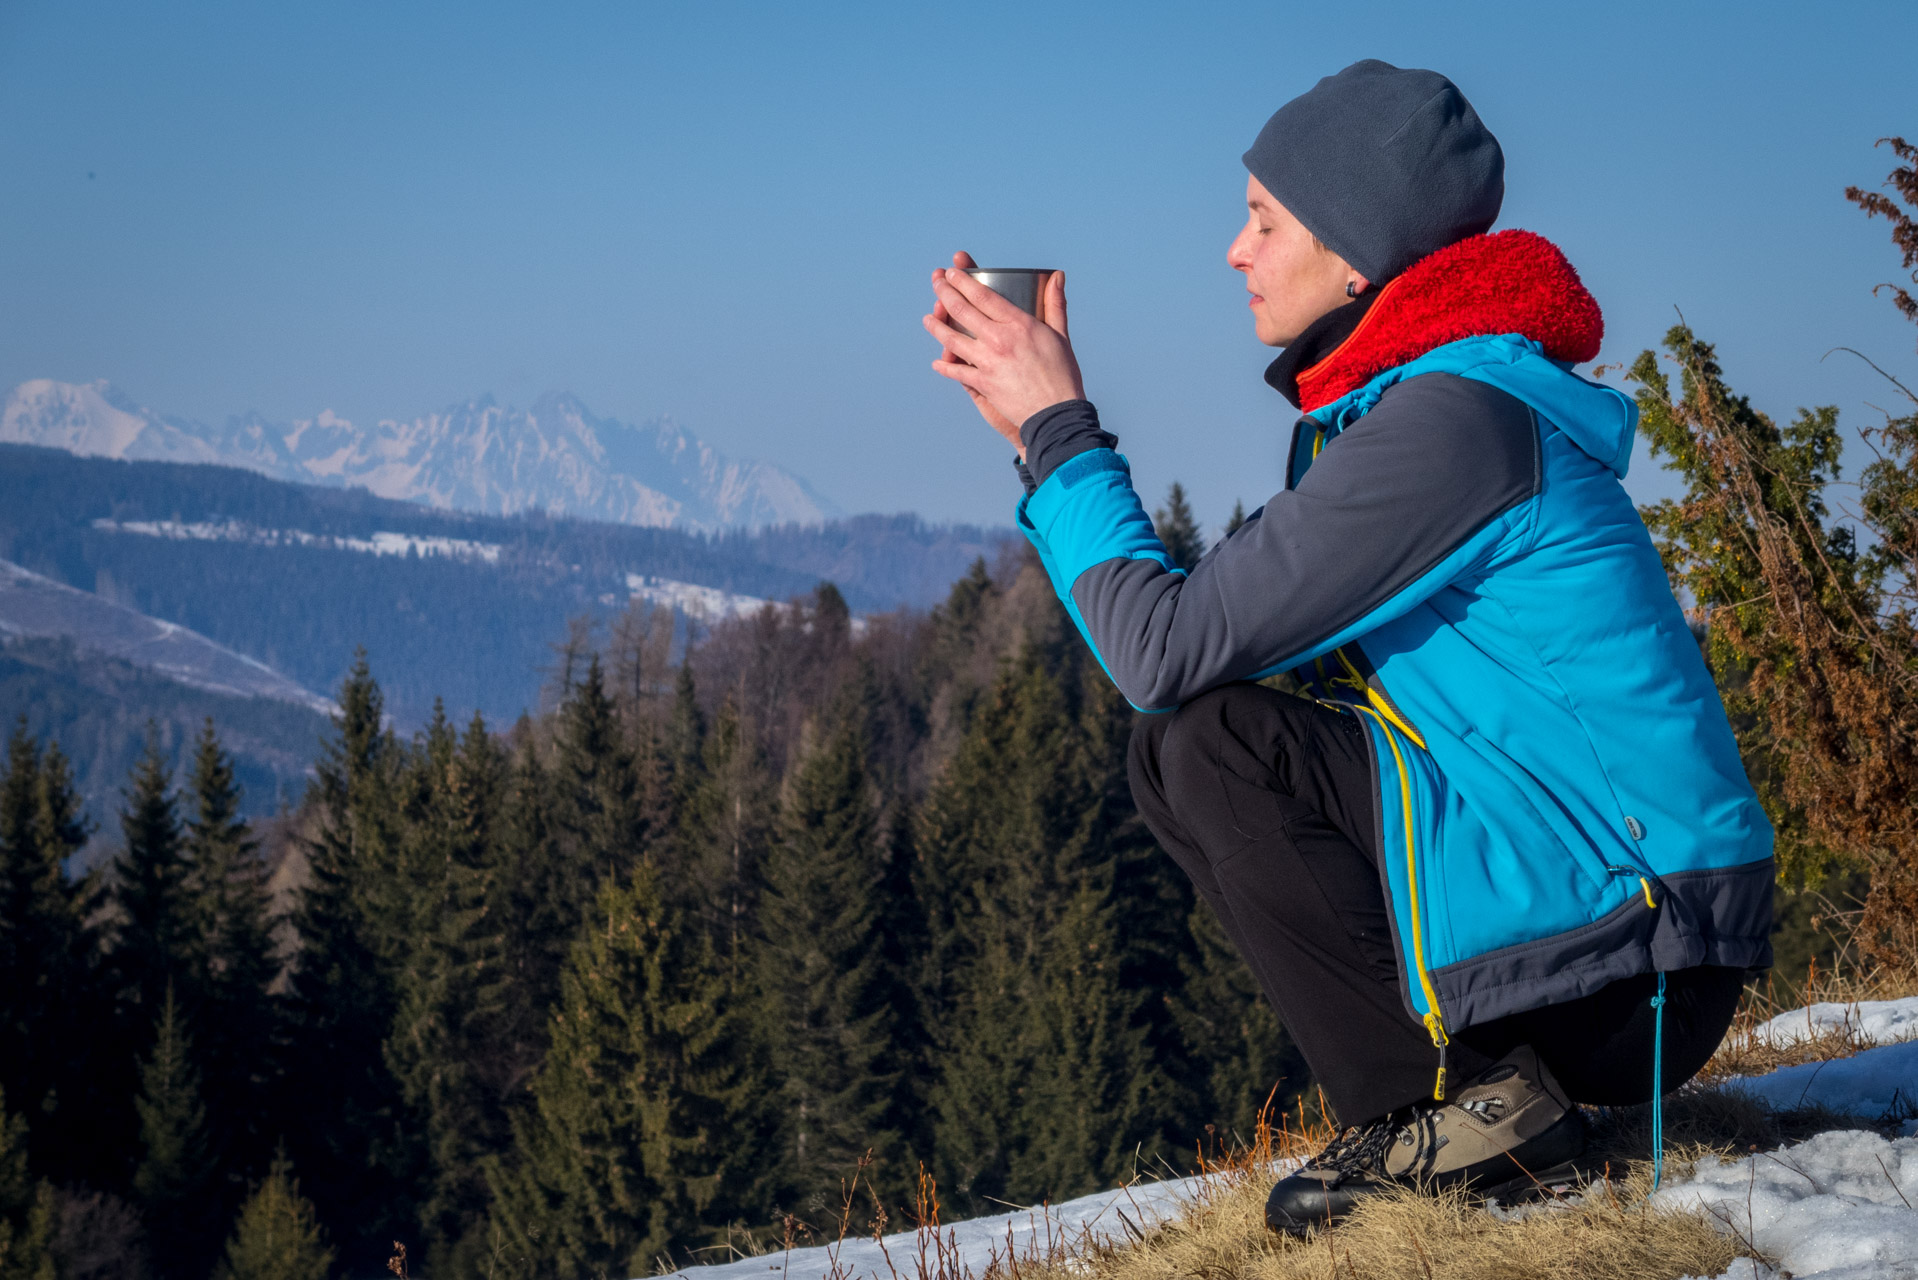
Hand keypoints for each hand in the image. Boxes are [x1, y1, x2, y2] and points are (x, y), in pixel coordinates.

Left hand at [924, 251, 1083, 458]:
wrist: (1056, 414)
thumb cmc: (1062, 374)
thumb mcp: (1060, 335)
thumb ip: (1055, 304)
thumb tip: (1057, 275)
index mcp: (1018, 324)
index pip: (982, 295)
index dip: (963, 280)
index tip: (952, 272)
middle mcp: (999, 339)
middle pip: (962, 311)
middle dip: (945, 293)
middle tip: (936, 283)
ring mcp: (988, 362)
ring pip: (952, 339)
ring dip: (936, 326)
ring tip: (927, 318)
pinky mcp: (983, 384)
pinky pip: (957, 372)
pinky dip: (945, 366)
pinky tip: (937, 362)